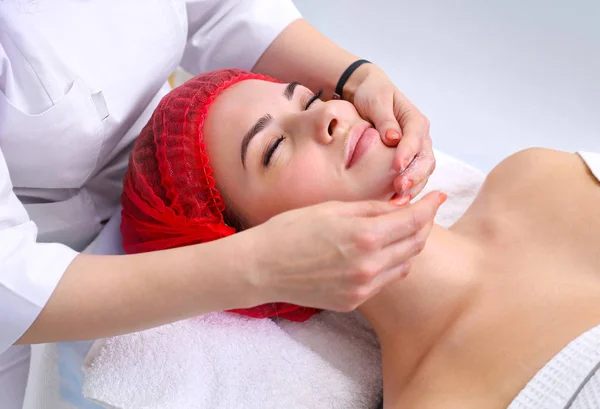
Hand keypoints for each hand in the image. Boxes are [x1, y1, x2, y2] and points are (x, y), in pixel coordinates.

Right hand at [244, 191, 445, 311]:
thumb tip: (401, 206)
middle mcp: (370, 265)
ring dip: (408, 246)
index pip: (414, 220)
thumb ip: (371, 209)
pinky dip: (390, 264)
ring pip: (404, 265)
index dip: (430, 206)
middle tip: (421, 211)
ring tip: (399, 231)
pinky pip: (385, 281)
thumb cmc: (291, 230)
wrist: (261, 267)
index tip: (438, 196)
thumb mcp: (332, 209)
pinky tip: (379, 252)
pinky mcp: (354, 301)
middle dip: (423, 225)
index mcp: (365, 236)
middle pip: (416, 244)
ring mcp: (362, 287)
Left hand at [348, 65, 435, 200]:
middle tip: (399, 189)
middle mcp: (421, 137)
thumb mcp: (376, 101)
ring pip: (423, 172)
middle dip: (414, 176)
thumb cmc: (372, 95)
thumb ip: (385, 120)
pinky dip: (407, 191)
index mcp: (415, 120)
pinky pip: (413, 178)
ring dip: (413, 188)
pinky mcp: (408, 161)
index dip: (407, 153)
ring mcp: (416, 151)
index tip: (396, 166)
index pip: (416, 138)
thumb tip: (393, 138)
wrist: (368, 94)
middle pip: (425, 159)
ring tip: (398, 202)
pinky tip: (394, 202)